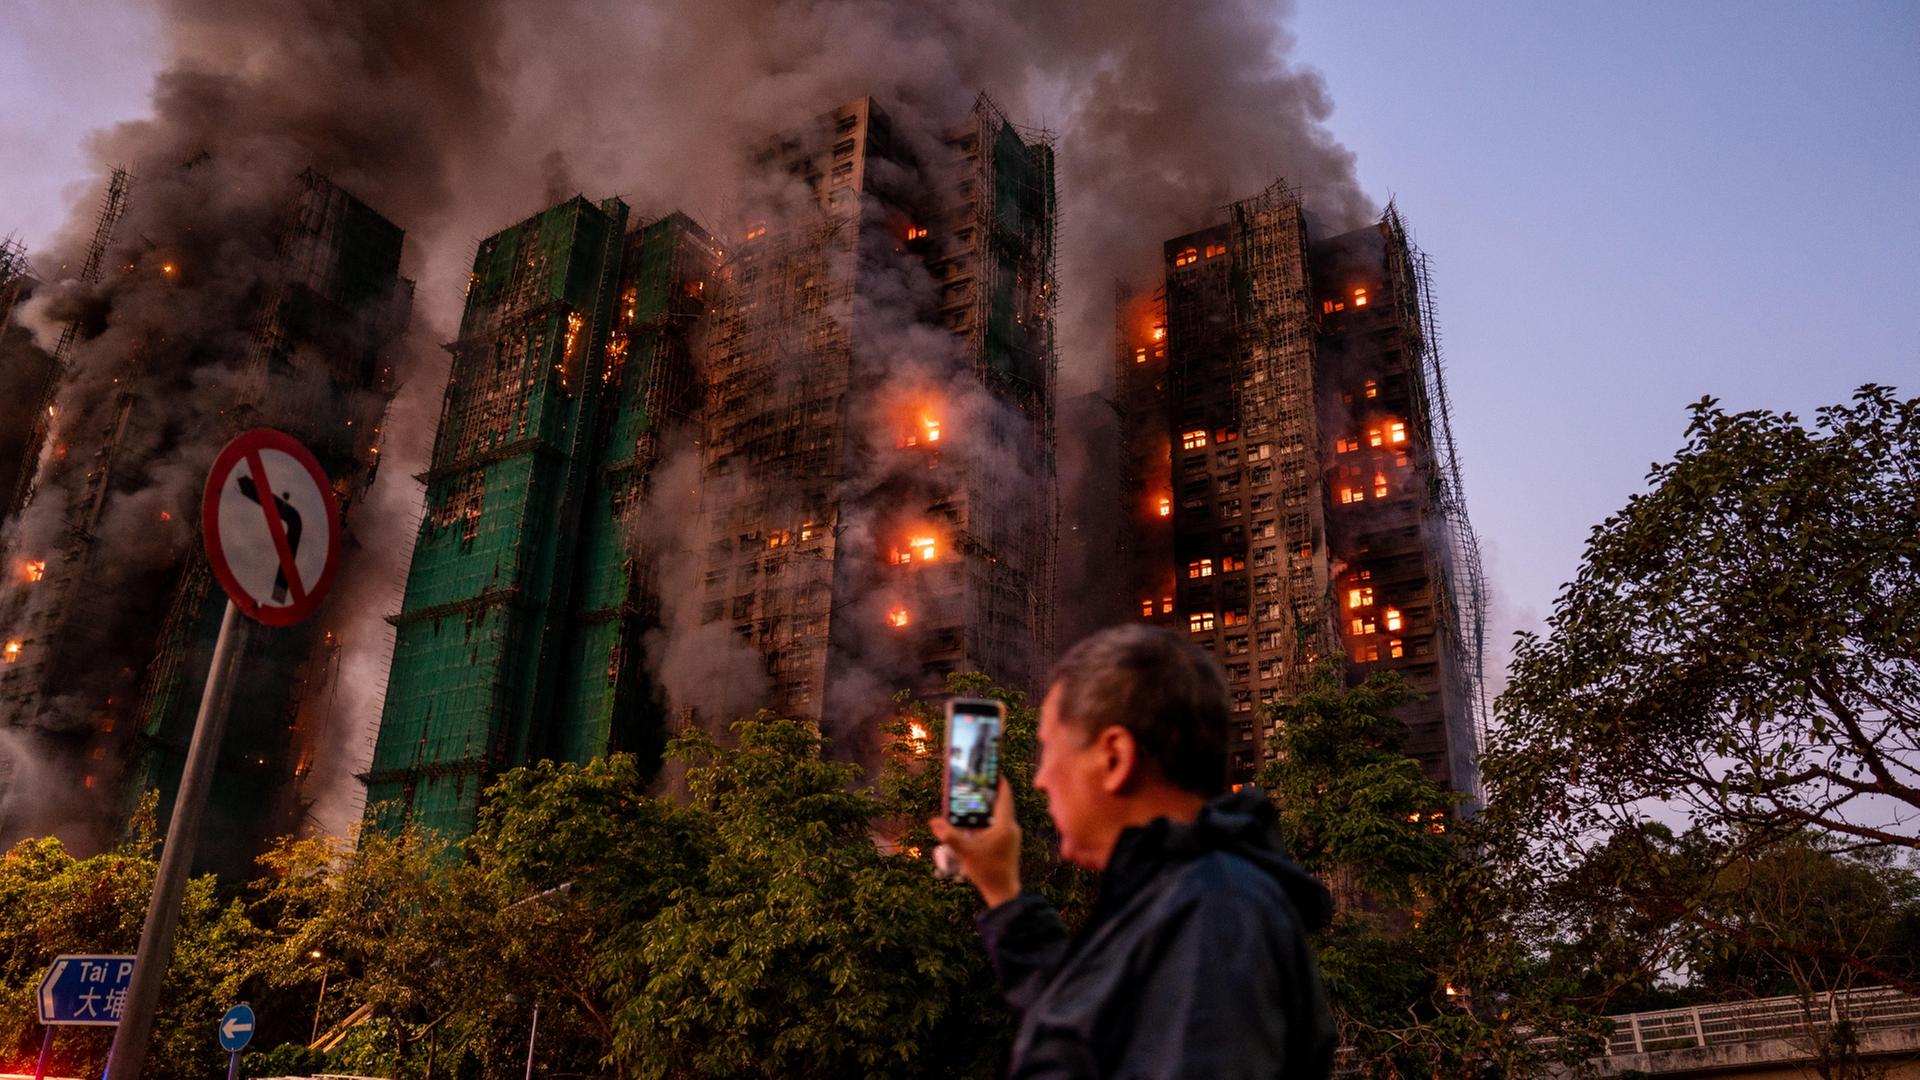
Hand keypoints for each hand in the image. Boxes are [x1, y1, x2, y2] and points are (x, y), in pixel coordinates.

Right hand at [928, 777, 1022, 908]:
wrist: (1002, 892)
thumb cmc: (987, 871)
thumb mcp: (965, 852)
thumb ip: (949, 835)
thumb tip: (934, 821)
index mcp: (1004, 824)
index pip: (1005, 795)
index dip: (998, 780)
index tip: (989, 769)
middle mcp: (1011, 827)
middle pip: (1001, 802)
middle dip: (988, 791)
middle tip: (974, 782)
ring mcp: (1011, 835)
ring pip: (1000, 813)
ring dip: (987, 805)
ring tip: (972, 798)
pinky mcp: (1008, 842)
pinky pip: (999, 823)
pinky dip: (988, 818)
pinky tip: (974, 821)